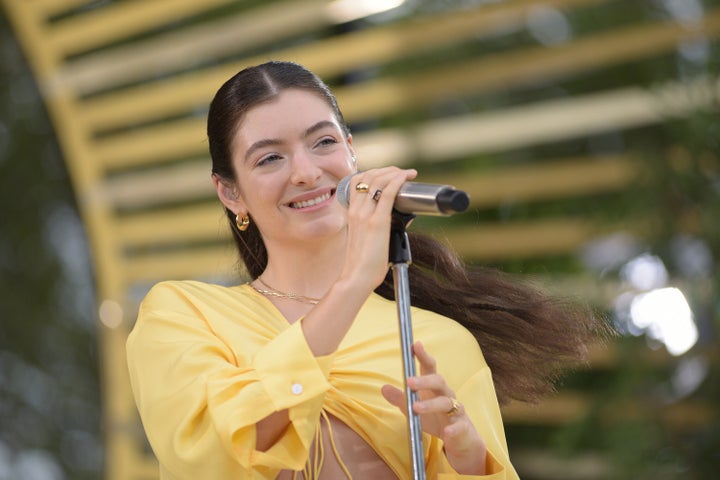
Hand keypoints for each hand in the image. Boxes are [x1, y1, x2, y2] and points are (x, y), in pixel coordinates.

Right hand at [338, 167, 416, 291]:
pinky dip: (397, 181)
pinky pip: (387, 193)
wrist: (357, 276)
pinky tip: (405, 178)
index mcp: (351, 213)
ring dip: (394, 172)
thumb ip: (374, 224)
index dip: (374, 172)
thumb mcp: (364, 237)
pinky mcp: (377, 222)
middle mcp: (356, 210)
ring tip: (407, 174)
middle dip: (387, 170)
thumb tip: (398, 219)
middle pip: (369, 176)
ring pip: (377, 180)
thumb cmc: (363, 262)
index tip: (389, 174)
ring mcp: (365, 215)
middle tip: (402, 173)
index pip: (358, 181)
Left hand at [381, 341, 486, 474]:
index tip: (415, 344)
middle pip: (439, 381)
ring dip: (431, 404)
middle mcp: (446, 394)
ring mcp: (456, 410)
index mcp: (434, 387)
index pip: (430, 367)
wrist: (459, 438)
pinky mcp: (461, 427)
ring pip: (446, 403)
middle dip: (424, 380)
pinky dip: (453, 430)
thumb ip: (400, 398)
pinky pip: (458, 427)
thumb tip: (383, 387)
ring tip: (416, 408)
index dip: (423, 356)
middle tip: (409, 381)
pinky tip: (447, 433)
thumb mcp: (414, 408)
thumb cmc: (435, 418)